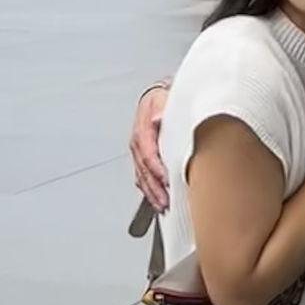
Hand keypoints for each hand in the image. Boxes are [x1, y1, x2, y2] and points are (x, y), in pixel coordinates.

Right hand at [131, 84, 170, 209]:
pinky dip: (148, 189)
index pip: (148, 154)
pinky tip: (155, 199)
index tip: (167, 181)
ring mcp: (138, 151)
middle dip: (154, 187)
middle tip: (165, 201)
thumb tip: (158, 118)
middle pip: (143, 170)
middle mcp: (137, 143)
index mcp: (142, 129)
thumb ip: (162, 108)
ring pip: (141, 176)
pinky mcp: (141, 158)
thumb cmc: (162, 101)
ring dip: (151, 192)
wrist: (157, 99)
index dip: (157, 169)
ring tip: (162, 205)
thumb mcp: (164, 99)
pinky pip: (142, 177)